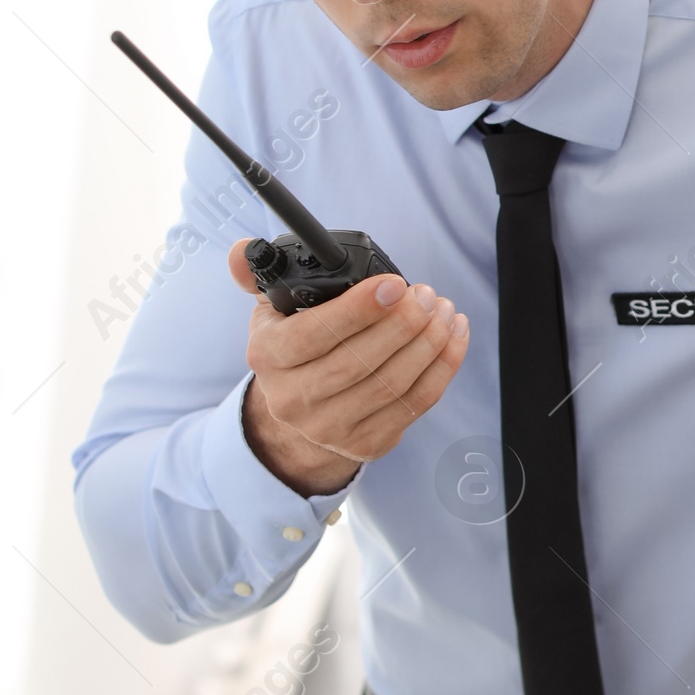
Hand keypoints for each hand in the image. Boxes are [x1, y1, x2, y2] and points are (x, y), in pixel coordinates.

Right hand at [230, 240, 468, 497]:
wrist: (298, 416)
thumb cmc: (294, 348)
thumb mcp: (271, 311)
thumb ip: (258, 275)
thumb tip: (241, 250)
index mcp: (269, 357)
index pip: (314, 334)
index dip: (358, 309)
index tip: (394, 284)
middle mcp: (294, 399)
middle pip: (359, 363)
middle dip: (403, 324)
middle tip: (426, 295)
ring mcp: (331, 427)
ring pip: (391, 384)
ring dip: (429, 343)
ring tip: (444, 310)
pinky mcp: (368, 443)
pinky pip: (416, 403)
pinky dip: (442, 367)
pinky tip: (453, 335)